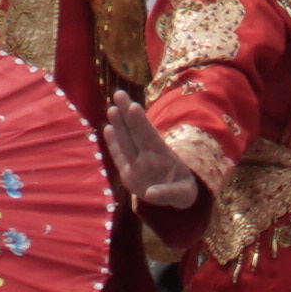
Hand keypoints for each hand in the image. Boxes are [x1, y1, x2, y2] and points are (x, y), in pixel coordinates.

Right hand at [100, 92, 201, 213]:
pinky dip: (114, 144)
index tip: (133, 107)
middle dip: (128, 114)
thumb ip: (168, 193)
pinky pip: (120, 156)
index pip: (150, 135)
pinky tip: (107, 129)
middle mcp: (149, 155)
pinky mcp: (128, 172)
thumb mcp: (182, 195)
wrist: (176, 197)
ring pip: (127, 140)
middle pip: (136, 132)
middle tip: (119, 94)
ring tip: (112, 108)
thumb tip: (151, 194)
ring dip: (119, 125)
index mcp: (164, 156)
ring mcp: (138, 162)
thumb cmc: (182, 191)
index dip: (142, 122)